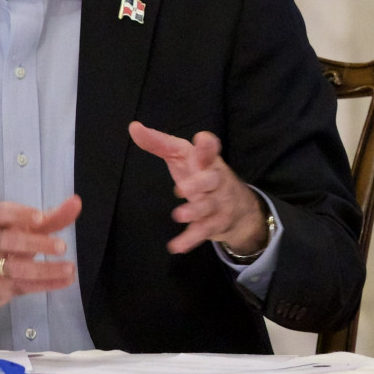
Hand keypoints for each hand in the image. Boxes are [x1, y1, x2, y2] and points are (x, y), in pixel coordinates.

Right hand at [0, 196, 81, 325]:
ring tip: (70, 268)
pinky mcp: (0, 288)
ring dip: (46, 270)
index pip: (2, 213)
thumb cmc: (3, 245)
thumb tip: (76, 203)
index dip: (20, 213)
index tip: (40, 217)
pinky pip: (24, 286)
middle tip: (62, 246)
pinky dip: (47, 284)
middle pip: (10, 241)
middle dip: (36, 243)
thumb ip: (50, 217)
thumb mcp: (21, 228)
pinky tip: (66, 280)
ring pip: (17, 268)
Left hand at [128, 121, 267, 254]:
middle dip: (200, 183)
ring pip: (207, 207)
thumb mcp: (182, 157)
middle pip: (212, 179)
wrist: (240, 209)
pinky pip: (202, 232)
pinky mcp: (214, 224)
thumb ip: (159, 143)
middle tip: (183, 189)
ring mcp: (217, 203)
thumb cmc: (201, 175)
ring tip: (178, 215)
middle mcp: (215, 180)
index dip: (207, 145)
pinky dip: (190, 240)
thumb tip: (133, 127)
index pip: (211, 149)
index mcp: (206, 161)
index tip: (201, 140)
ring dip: (194, 211)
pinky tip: (176, 246)